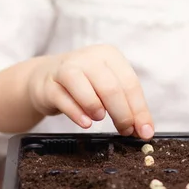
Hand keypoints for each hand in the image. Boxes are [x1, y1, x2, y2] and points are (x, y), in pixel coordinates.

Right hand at [27, 44, 153, 138]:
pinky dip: (78, 115)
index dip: (140, 110)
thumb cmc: (84, 84)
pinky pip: (65, 102)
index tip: (145, 132)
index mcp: (109, 56)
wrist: (44, 78)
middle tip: (125, 131)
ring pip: (88, 93)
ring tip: (100, 119)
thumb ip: (127, 106)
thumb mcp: (107, 88)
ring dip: (98, 110)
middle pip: (111, 89)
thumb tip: (144, 130)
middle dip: (123, 115)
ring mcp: (66, 69)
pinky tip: (85, 123)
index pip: (130, 84)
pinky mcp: (48, 85)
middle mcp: (89, 58)